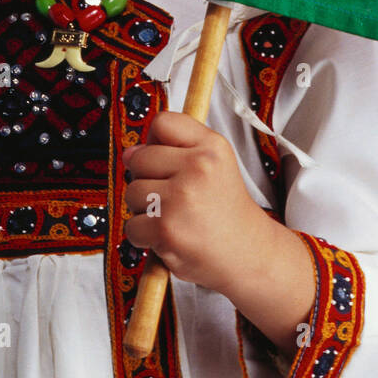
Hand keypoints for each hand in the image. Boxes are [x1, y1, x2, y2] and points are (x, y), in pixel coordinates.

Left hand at [122, 110, 317, 355]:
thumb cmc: (225, 211)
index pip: (162, 122)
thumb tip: (129, 153)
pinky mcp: (165, 228)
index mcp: (212, 146)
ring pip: (132, 192)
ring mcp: (181, 197)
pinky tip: (170, 237)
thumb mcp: (215, 165)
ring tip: (175, 218)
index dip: (157, 142)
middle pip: (139, 158)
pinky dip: (144, 236)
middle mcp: (198, 166)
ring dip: (145, 209)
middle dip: (148, 179)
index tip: (169, 162)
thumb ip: (175, 149)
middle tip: (177, 198)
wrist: (248, 254)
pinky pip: (132, 225)